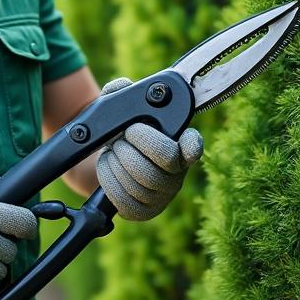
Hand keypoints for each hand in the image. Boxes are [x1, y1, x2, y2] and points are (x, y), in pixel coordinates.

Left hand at [95, 78, 203, 220]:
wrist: (106, 163)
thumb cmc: (120, 134)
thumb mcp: (119, 110)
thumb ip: (121, 92)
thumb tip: (120, 87)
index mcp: (179, 145)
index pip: (193, 147)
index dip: (193, 145)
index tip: (186, 139)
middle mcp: (176, 174)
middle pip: (162, 162)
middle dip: (133, 146)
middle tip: (121, 138)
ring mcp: (161, 196)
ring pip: (141, 181)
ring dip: (117, 162)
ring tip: (113, 152)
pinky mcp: (143, 212)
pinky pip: (125, 199)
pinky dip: (109, 180)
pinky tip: (108, 168)